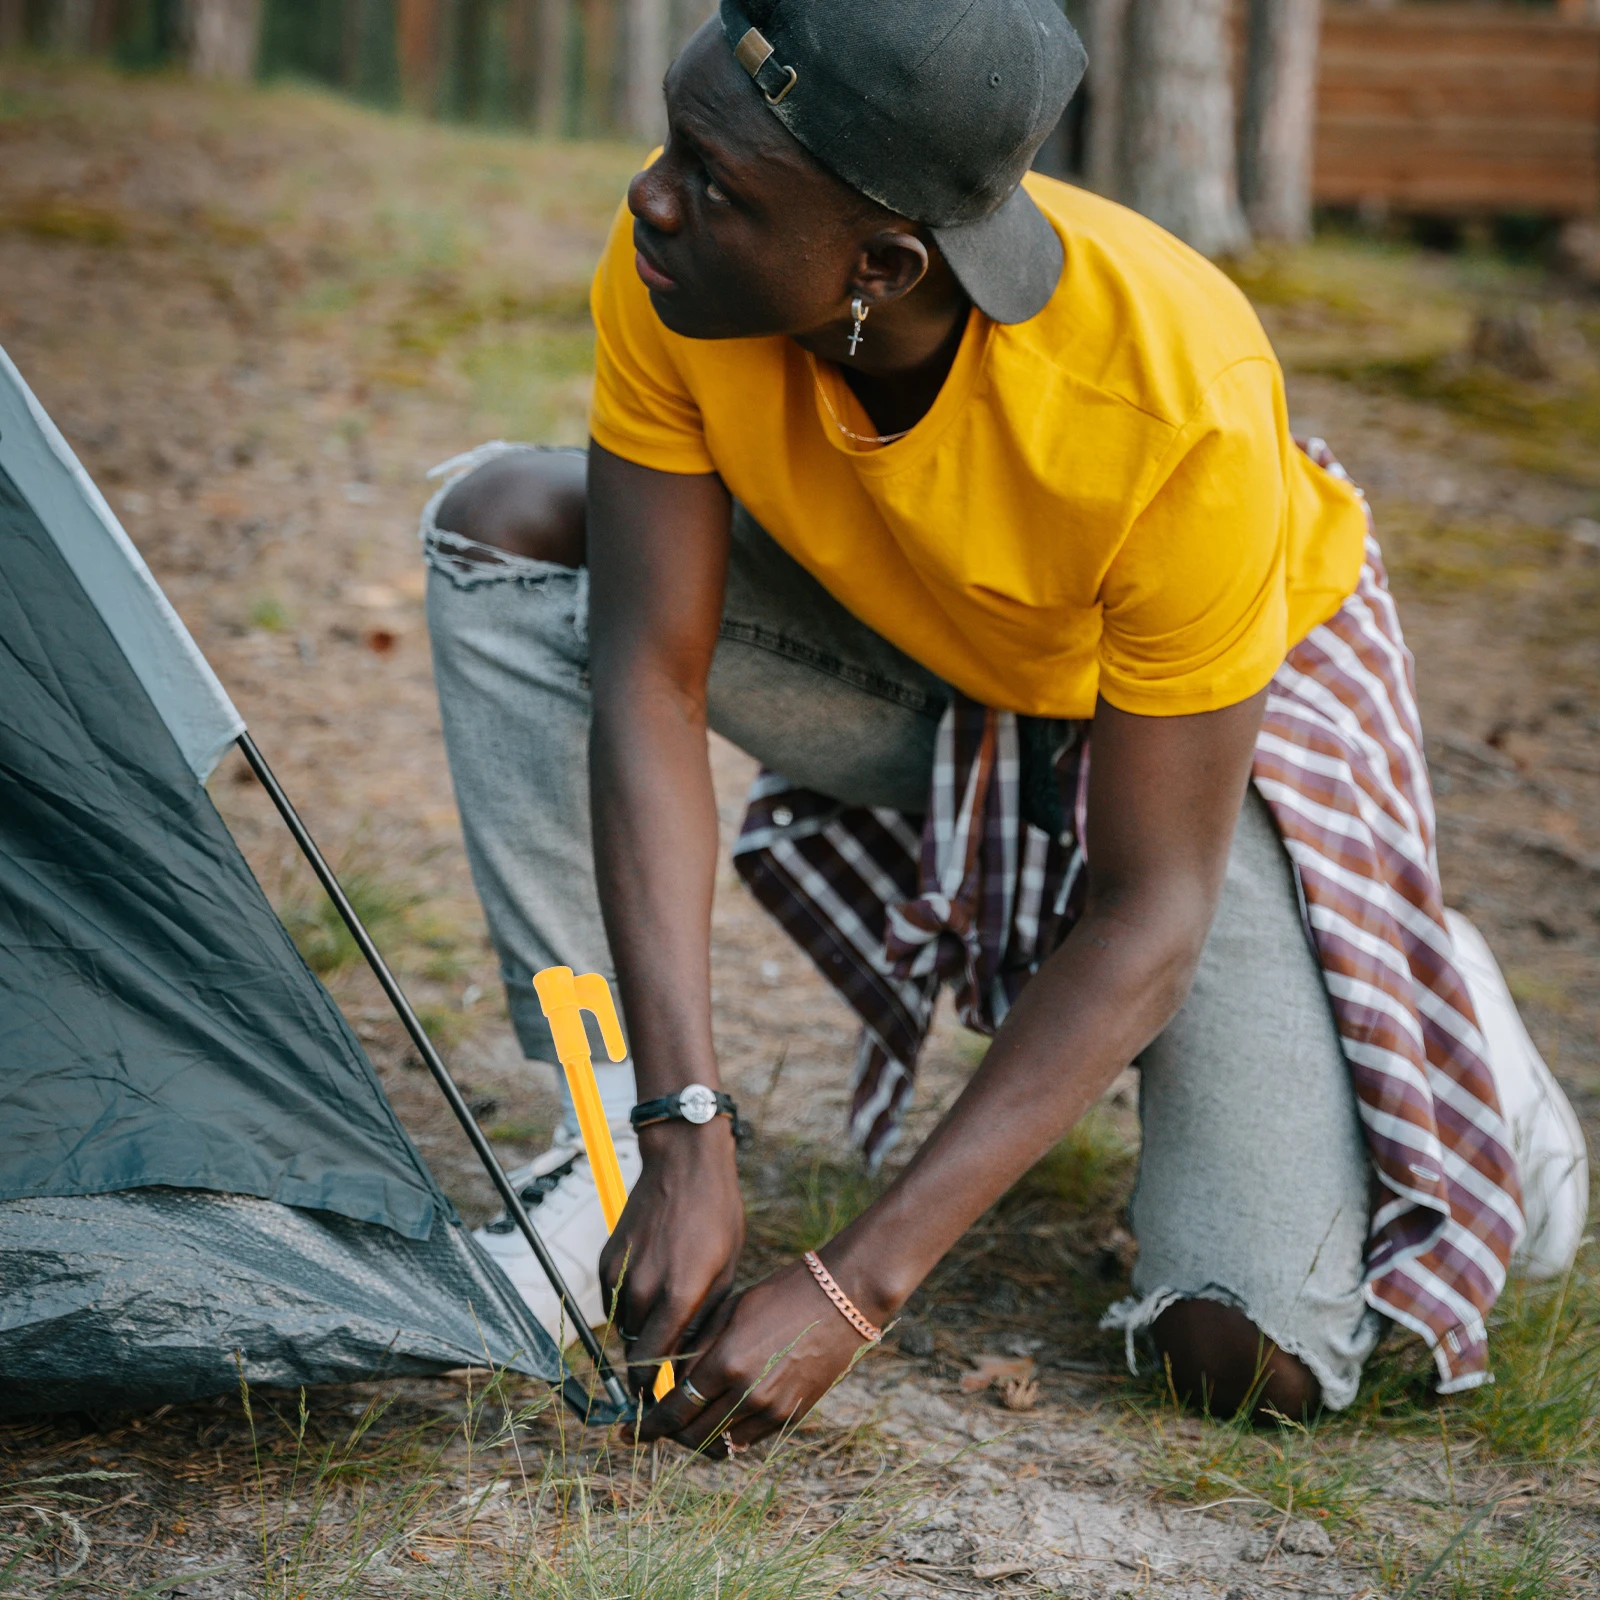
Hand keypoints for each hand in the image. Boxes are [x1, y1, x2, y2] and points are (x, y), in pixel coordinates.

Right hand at [600, 1119, 744, 1395]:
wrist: (684, 1164)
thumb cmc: (717, 1217)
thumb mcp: (725, 1273)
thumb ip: (703, 1321)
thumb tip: (690, 1362)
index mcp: (678, 1296)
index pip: (654, 1365)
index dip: (654, 1393)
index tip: (658, 1407)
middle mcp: (642, 1289)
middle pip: (636, 1352)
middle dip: (647, 1369)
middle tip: (662, 1379)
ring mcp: (620, 1274)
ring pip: (624, 1328)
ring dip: (639, 1336)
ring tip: (664, 1329)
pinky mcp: (606, 1260)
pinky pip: (615, 1301)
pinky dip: (629, 1307)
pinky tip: (652, 1291)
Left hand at [632, 1255, 874, 1450]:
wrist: (841, 1301)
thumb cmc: (782, 1294)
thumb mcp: (730, 1312)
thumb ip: (698, 1349)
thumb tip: (670, 1376)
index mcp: (727, 1362)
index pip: (674, 1409)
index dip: (649, 1424)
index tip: (629, 1431)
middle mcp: (747, 1394)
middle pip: (693, 1434)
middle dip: (669, 1434)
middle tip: (654, 1427)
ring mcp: (772, 1410)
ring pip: (720, 1444)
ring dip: (698, 1437)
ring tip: (685, 1423)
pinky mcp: (791, 1416)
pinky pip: (748, 1438)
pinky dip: (728, 1434)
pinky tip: (719, 1417)